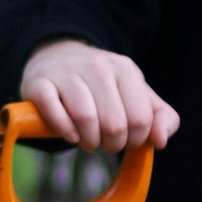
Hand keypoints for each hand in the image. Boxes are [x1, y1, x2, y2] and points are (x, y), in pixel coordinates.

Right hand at [18, 39, 179, 151]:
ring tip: (87, 140)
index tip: (125, 139)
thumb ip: (161, 117)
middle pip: (115, 124)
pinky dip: (64, 131)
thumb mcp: (137, 94)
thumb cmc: (104, 87)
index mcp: (126, 69)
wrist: (57, 58)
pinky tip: (70, 134)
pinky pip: (54, 112)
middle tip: (104, 142)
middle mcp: (97, 66)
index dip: (134, 140)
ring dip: (88, 141)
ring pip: (86, 118)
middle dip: (111, 144)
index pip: (141, 119)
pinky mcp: (39, 83)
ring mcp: (66, 72)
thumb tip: (160, 142)